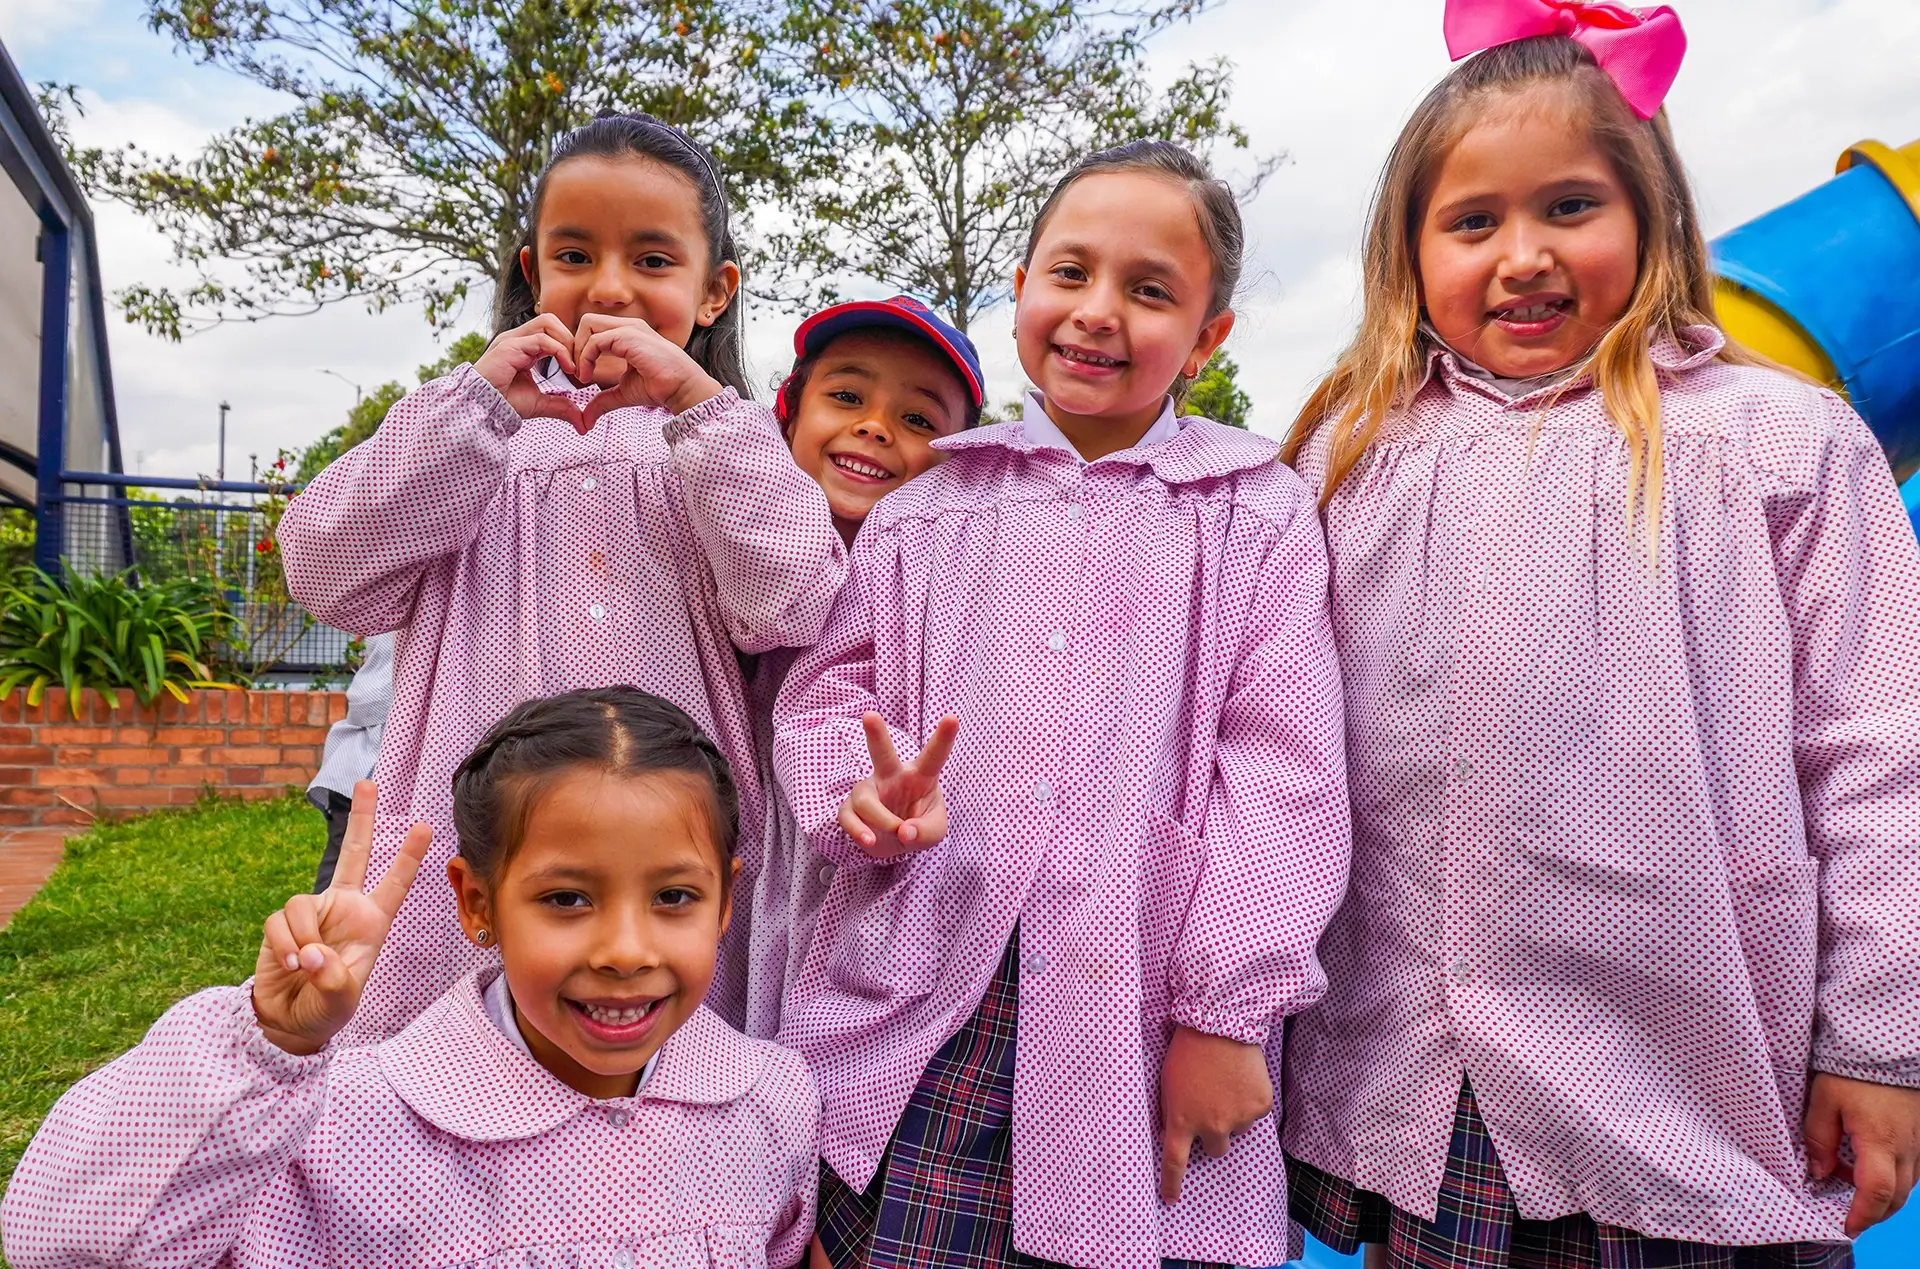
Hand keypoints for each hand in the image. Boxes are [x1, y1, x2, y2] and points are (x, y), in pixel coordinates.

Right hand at [252, 781, 432, 1054]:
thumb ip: (334, 979)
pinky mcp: (281, 924)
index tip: (426, 826)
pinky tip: (291, 964)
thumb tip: (313, 953)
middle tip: (368, 783)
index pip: (394, 884)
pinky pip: (279, 922)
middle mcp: (344, 909)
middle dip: (362, 818)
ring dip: (302, 936)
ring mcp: (312, 913)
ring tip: (306, 964)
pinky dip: (284, 944)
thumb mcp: (341, 1001)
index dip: (409, 856)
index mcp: (371, 922)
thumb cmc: (326, 1009)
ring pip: (302, 902)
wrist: (289, 1022)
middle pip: (354, 853)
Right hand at [472, 314, 587, 431]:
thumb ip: (562, 407)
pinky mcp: (510, 346)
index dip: (570, 346)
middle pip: (551, 321)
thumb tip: (584, 423)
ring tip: (574, 366)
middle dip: (571, 339)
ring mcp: (513, 340)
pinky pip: (542, 339)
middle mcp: (518, 339)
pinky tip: (569, 369)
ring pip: (548, 322)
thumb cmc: (505, 403)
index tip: (581, 370)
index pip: (552, 332)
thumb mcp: (541, 404)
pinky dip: (560, 352)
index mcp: (525, 347)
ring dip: (567, 342)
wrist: (483, 409)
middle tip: (580, 364)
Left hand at [573, 314, 723, 428]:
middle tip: (575, 371)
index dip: (581, 350)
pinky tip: (587, 377)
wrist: (681, 389)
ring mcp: (629, 329)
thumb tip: (586, 419)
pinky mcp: (628, 337)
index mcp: (627, 334)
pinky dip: (585, 358)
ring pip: (588, 325)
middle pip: (587, 323)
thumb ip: (603, 400)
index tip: (580, 375)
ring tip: (580, 374)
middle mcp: (628, 326)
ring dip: (578, 350)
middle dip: (575, 345)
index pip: (593, 330)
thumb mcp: (623, 393)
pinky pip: (595, 341)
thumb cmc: (660, 387)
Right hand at [838, 713, 958, 859]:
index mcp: (920, 775)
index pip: (934, 755)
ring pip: (865, 798)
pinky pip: (848, 816)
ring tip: (894, 832)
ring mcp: (869, 790)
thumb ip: (925, 832)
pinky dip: (859, 831)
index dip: (943, 737)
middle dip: (876, 734)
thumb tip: (903, 831)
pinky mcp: (851, 807)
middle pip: (882, 752)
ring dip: (881, 820)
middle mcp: (892, 776)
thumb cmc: (919, 827)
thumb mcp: (934, 833)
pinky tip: (869, 840)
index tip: (953, 718)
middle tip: (870, 716)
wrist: (895, 845)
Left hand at [1158, 1025, 1272, 1203]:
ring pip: (1237, 1128)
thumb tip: (1178, 1130)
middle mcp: (1210, 1126)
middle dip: (1214, 1135)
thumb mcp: (1169, 1082)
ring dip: (1233, 1112)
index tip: (1171, 1199)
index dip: (1172, 1183)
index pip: (1174, 1162)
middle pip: (1215, 1150)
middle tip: (1212, 1106)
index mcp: (1180, 1120)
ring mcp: (1237, 1119)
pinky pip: (1255, 1113)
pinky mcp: (1260, 1108)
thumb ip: (1174, 1111)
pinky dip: (1250, 1099)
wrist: (1221, 1024)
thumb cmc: (1188, 1048)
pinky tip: (1242, 1077)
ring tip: (1226, 1080)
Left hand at [1805, 1071, 1919, 1235]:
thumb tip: (1818, 1172)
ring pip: (1907, 1185)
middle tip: (1848, 1215)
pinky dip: (1895, 1176)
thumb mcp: (1824, 1098)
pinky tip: (1871, 1164)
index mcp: (1881, 1141)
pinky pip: (1915, 1168)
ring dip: (1882, 1193)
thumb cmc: (1853, 1069)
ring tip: (1850, 1181)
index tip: (1846, 1227)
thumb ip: (1819, 1137)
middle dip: (1872, 1212)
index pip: (1876, 1192)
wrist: (1888, 1047)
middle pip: (1895, 1197)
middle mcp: (1909, 1148)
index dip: (1862, 1215)